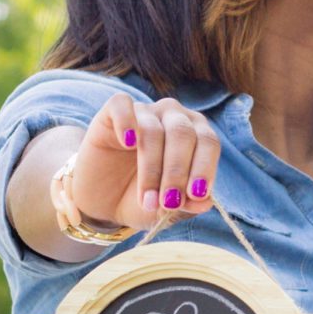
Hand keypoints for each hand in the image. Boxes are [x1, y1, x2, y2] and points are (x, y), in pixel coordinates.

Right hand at [69, 94, 220, 231]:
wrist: (103, 200)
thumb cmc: (145, 199)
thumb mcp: (168, 209)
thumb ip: (188, 204)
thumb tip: (205, 202)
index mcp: (197, 135)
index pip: (208, 143)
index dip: (204, 168)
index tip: (196, 195)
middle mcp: (174, 117)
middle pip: (183, 134)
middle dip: (177, 172)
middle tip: (168, 202)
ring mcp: (144, 111)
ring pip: (153, 130)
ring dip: (151, 168)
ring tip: (147, 200)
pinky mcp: (112, 111)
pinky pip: (122, 104)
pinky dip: (126, 121)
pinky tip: (128, 143)